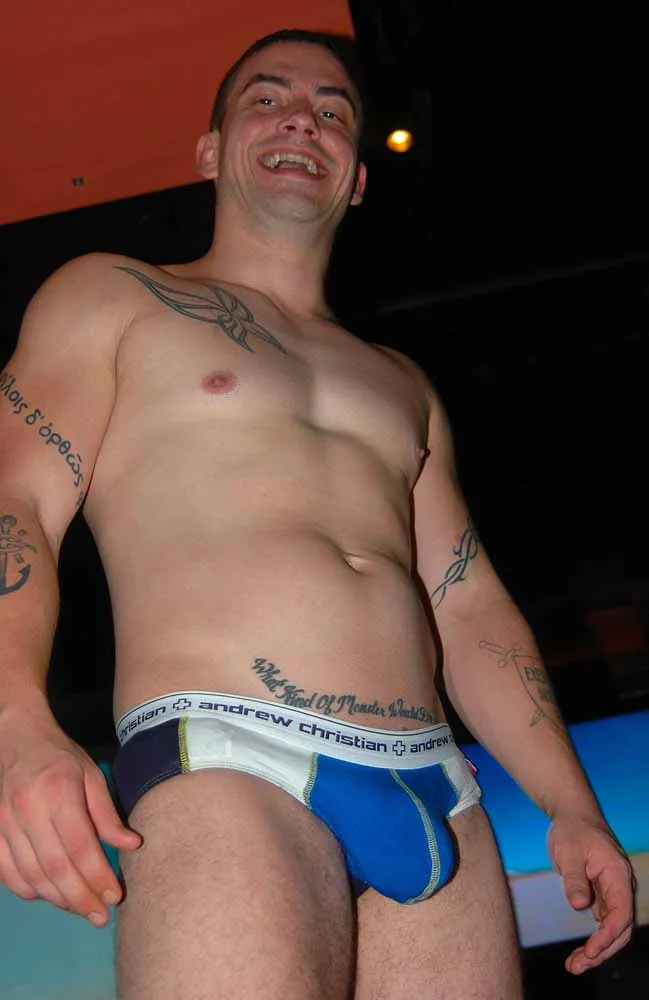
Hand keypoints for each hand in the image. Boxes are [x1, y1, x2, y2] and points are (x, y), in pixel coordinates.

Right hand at [0, 710, 140, 924]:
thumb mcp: (92, 775)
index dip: (98, 876)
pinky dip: (30, 890)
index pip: (80, 846)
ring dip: (58, 899)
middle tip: (100, 916)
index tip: (115, 895)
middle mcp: (29, 811)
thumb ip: (108, 813)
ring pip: (31, 876)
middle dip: (80, 897)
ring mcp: (6, 824)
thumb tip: (131, 845)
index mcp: (59, 792)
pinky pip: (9, 873)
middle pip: (55, 868)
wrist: (18, 740)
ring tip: (81, 909)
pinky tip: (51, 895)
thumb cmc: (61, 758)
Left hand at [547, 814, 634, 973]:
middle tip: (576, 966)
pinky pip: (603, 923)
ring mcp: (613, 893)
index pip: (621, 914)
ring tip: (574, 966)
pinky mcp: (602, 896)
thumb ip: (574, 879)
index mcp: (617, 875)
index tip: (589, 951)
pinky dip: (593, 940)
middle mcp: (621, 887)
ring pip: (612, 929)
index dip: (607, 936)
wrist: (573, 816)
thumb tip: (579, 906)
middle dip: (602, 951)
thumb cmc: (572, 830)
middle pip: (620, 928)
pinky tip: (579, 954)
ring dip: (597, 950)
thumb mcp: (569, 852)